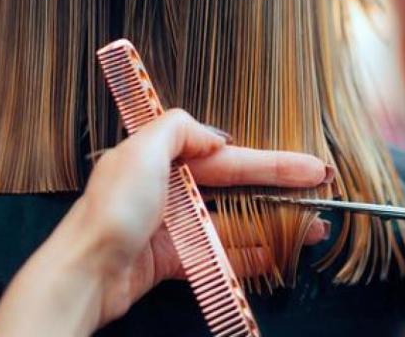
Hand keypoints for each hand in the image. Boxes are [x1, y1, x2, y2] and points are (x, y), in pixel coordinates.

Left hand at [0, 109, 331, 336]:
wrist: (83, 274)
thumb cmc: (111, 212)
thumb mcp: (141, 151)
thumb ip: (179, 130)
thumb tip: (215, 135)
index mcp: (159, 157)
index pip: (227, 156)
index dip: (271, 162)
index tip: (310, 167)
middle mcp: (165, 189)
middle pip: (234, 189)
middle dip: (279, 194)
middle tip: (321, 200)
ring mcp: (169, 226)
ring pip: (231, 223)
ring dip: (271, 228)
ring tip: (310, 233)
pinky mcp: (168, 260)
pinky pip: (216, 254)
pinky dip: (245, 256)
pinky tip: (275, 258)